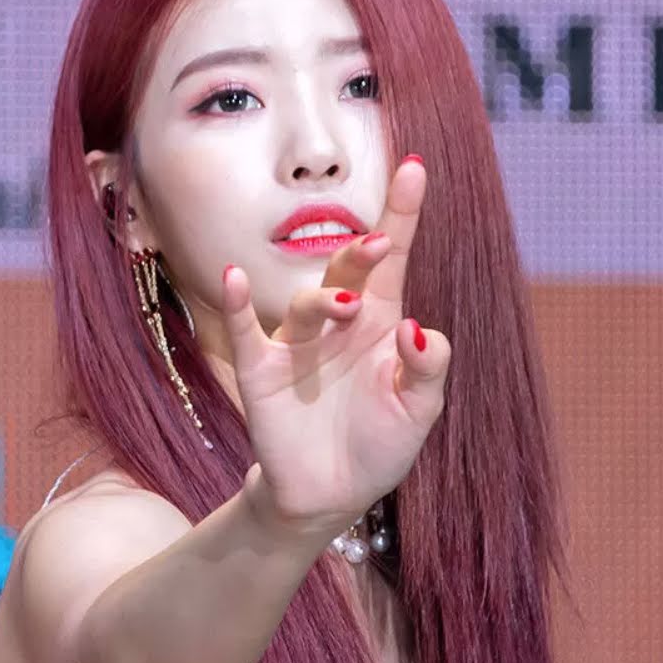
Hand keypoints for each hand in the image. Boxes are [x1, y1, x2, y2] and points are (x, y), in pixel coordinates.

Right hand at [222, 156, 451, 538]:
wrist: (331, 495)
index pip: (392, 260)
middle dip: (361, 251)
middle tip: (379, 243)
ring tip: (346, 309)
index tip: (414, 167)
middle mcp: (338, 323)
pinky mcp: (261, 371)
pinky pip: (244, 331)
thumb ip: (427, 369)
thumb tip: (416, 328)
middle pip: (346, 269)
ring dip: (322, 299)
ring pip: (304, 303)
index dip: (402, 215)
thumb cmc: (380, 445)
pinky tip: (234, 279)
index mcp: (380, 323)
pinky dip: (237, 305)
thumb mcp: (419, 411)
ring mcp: (297, 345)